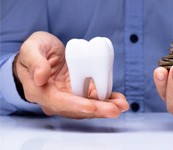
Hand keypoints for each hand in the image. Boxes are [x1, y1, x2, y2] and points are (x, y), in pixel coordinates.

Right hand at [14, 31, 128, 118]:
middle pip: (77, 108)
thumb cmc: (35, 51)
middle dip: (98, 110)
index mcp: (40, 91)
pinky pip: (94, 98)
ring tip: (122, 105)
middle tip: (115, 109)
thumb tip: (41, 77)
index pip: (58, 102)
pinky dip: (107, 99)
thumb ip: (35, 61)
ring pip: (88, 106)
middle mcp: (55, 98)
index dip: (76, 105)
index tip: (92, 106)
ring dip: (106, 107)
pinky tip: (118, 99)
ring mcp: (69, 96)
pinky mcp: (79, 91)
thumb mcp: (31, 49)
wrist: (42, 53)